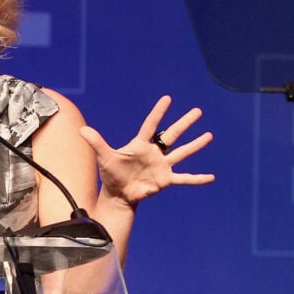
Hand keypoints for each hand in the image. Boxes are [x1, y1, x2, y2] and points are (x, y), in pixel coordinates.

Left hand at [79, 95, 214, 207]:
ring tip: (209, 135)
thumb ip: (97, 143)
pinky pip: (184, 178)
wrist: (118, 195)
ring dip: (195, 145)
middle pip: (172, 135)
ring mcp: (162, 166)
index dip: (158, 112)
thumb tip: (82, 130)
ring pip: (182, 153)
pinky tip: (211, 177)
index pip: (151, 125)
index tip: (167, 99)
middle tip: (197, 111)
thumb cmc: (111, 174)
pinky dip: (197, 179)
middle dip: (184, 124)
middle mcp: (154, 152)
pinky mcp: (166, 180)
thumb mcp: (104, 158)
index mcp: (140, 144)